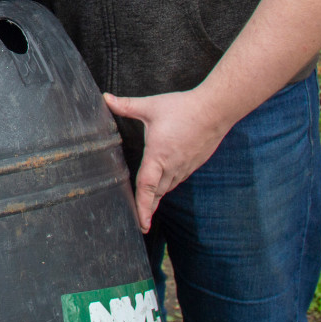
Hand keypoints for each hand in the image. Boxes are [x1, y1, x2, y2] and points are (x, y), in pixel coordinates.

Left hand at [103, 88, 231, 232]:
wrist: (215, 110)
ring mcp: (185, 166)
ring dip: (157, 198)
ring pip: (168, 187)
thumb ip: (126, 105)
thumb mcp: (150, 106)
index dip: (142, 206)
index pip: (147, 186)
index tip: (141, 223)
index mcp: (159, 155)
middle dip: (148, 208)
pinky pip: (178, 179)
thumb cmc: (182, 108)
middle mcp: (173, 166)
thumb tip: (105, 98)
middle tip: (140, 223)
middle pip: (157, 192)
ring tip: (148, 208)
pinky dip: (168, 186)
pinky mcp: (193, 163)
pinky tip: (164, 185)